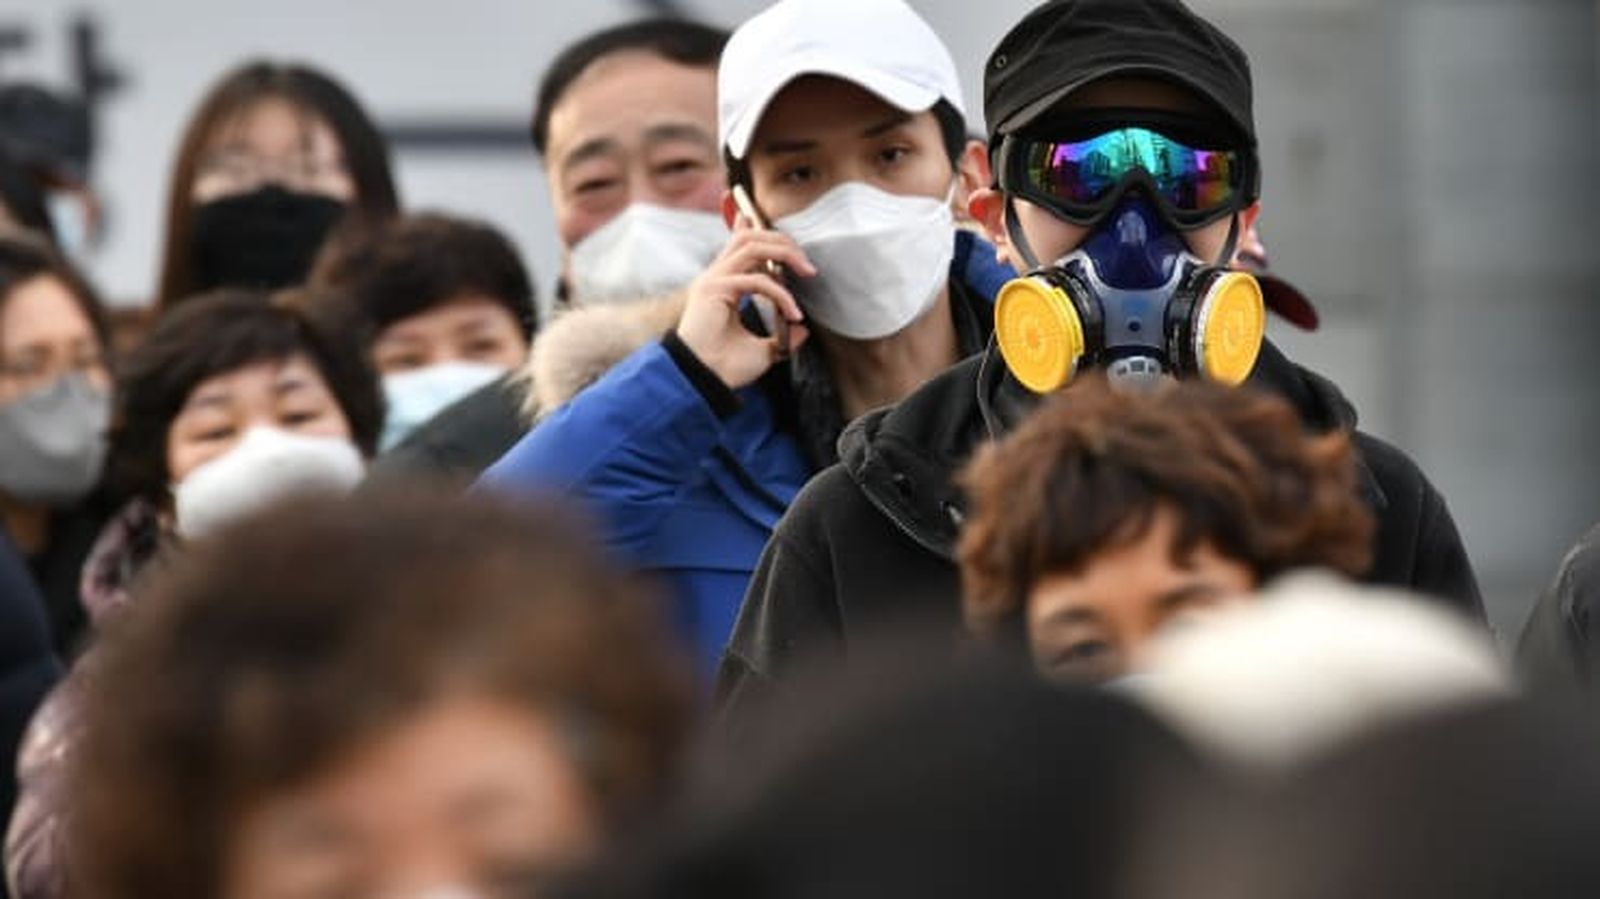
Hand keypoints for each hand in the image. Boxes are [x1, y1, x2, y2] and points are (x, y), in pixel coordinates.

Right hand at [677, 217, 813, 388]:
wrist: (704, 382)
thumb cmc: (726, 368)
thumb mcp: (764, 350)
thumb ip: (782, 336)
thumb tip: (802, 330)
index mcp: (722, 285)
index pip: (736, 244)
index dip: (747, 225)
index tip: (757, 216)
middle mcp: (716, 277)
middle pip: (750, 237)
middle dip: (782, 241)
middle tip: (807, 264)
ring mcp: (714, 280)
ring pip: (752, 246)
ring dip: (784, 253)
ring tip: (807, 271)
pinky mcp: (715, 289)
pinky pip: (757, 280)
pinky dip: (780, 294)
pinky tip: (793, 313)